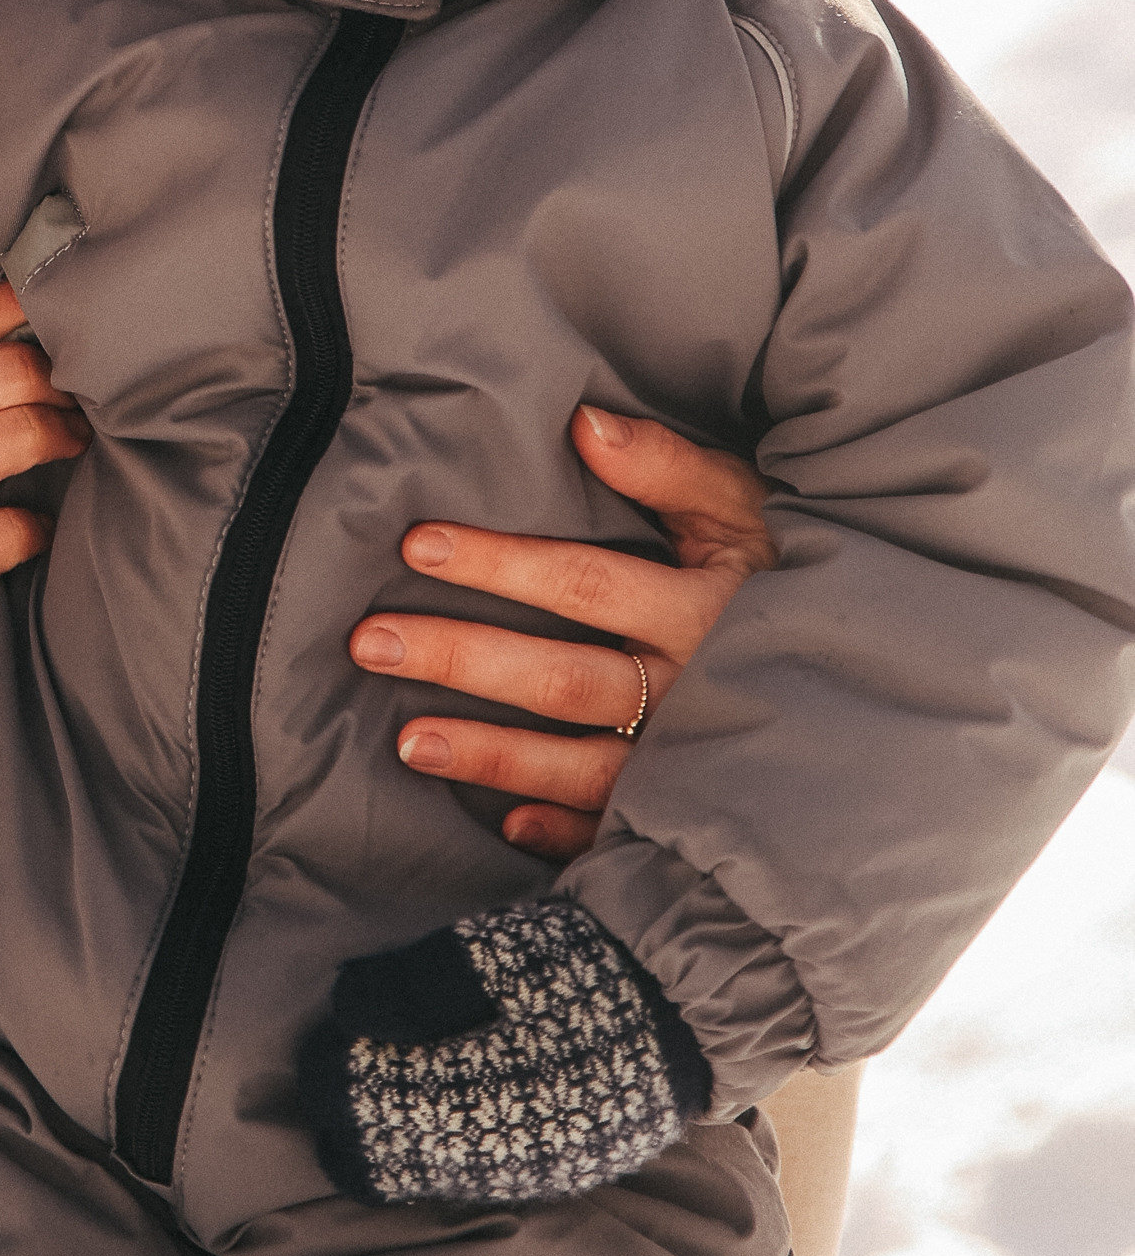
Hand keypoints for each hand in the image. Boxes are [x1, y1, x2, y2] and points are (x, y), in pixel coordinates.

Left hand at [353, 406, 775, 865]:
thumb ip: (671, 468)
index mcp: (706, 608)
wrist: (883, 677)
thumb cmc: (785, 574)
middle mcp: (696, 692)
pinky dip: (565, 833)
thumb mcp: (748, 509)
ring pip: (580, 764)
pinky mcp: (696, 814)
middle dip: (463, 658)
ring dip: (492, 756)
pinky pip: (622, 832)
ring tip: (406, 740)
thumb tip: (583, 422)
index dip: (500, 562)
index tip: (417, 545)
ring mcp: (693, 764)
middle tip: (372, 643)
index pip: (583, 582)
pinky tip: (507, 825)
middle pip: (561, 677)